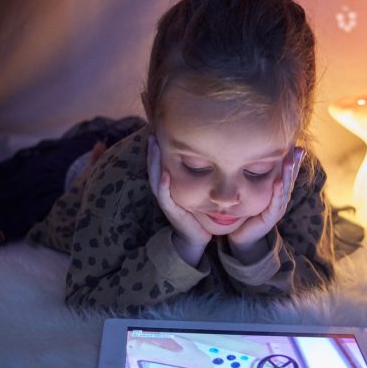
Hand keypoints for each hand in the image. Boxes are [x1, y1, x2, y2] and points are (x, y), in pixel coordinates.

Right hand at [147, 135, 211, 265]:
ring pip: (156, 177)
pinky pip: (164, 196)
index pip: (162, 162)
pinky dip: (163, 185)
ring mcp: (166, 200)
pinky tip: (165, 173)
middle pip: (155, 166)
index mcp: (170, 184)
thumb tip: (214, 155)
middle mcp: (165, 190)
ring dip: (154, 162)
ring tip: (154, 146)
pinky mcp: (171, 211)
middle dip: (153, 150)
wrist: (195, 238)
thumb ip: (202, 175)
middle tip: (152, 133)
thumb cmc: (198, 213)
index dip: (160, 148)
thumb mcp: (199, 190)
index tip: (160, 129)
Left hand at [227, 146, 304, 261]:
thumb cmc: (248, 213)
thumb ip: (258, 179)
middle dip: (294, 164)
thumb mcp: (255, 193)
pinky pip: (275, 203)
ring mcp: (278, 209)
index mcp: (279, 193)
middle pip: (290, 179)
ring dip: (287, 175)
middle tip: (299, 150)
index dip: (294, 161)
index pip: (288, 174)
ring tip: (289, 162)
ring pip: (285, 189)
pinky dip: (277, 193)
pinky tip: (278, 183)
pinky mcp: (270, 218)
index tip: (298, 146)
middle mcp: (282, 200)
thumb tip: (252, 158)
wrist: (244, 237)